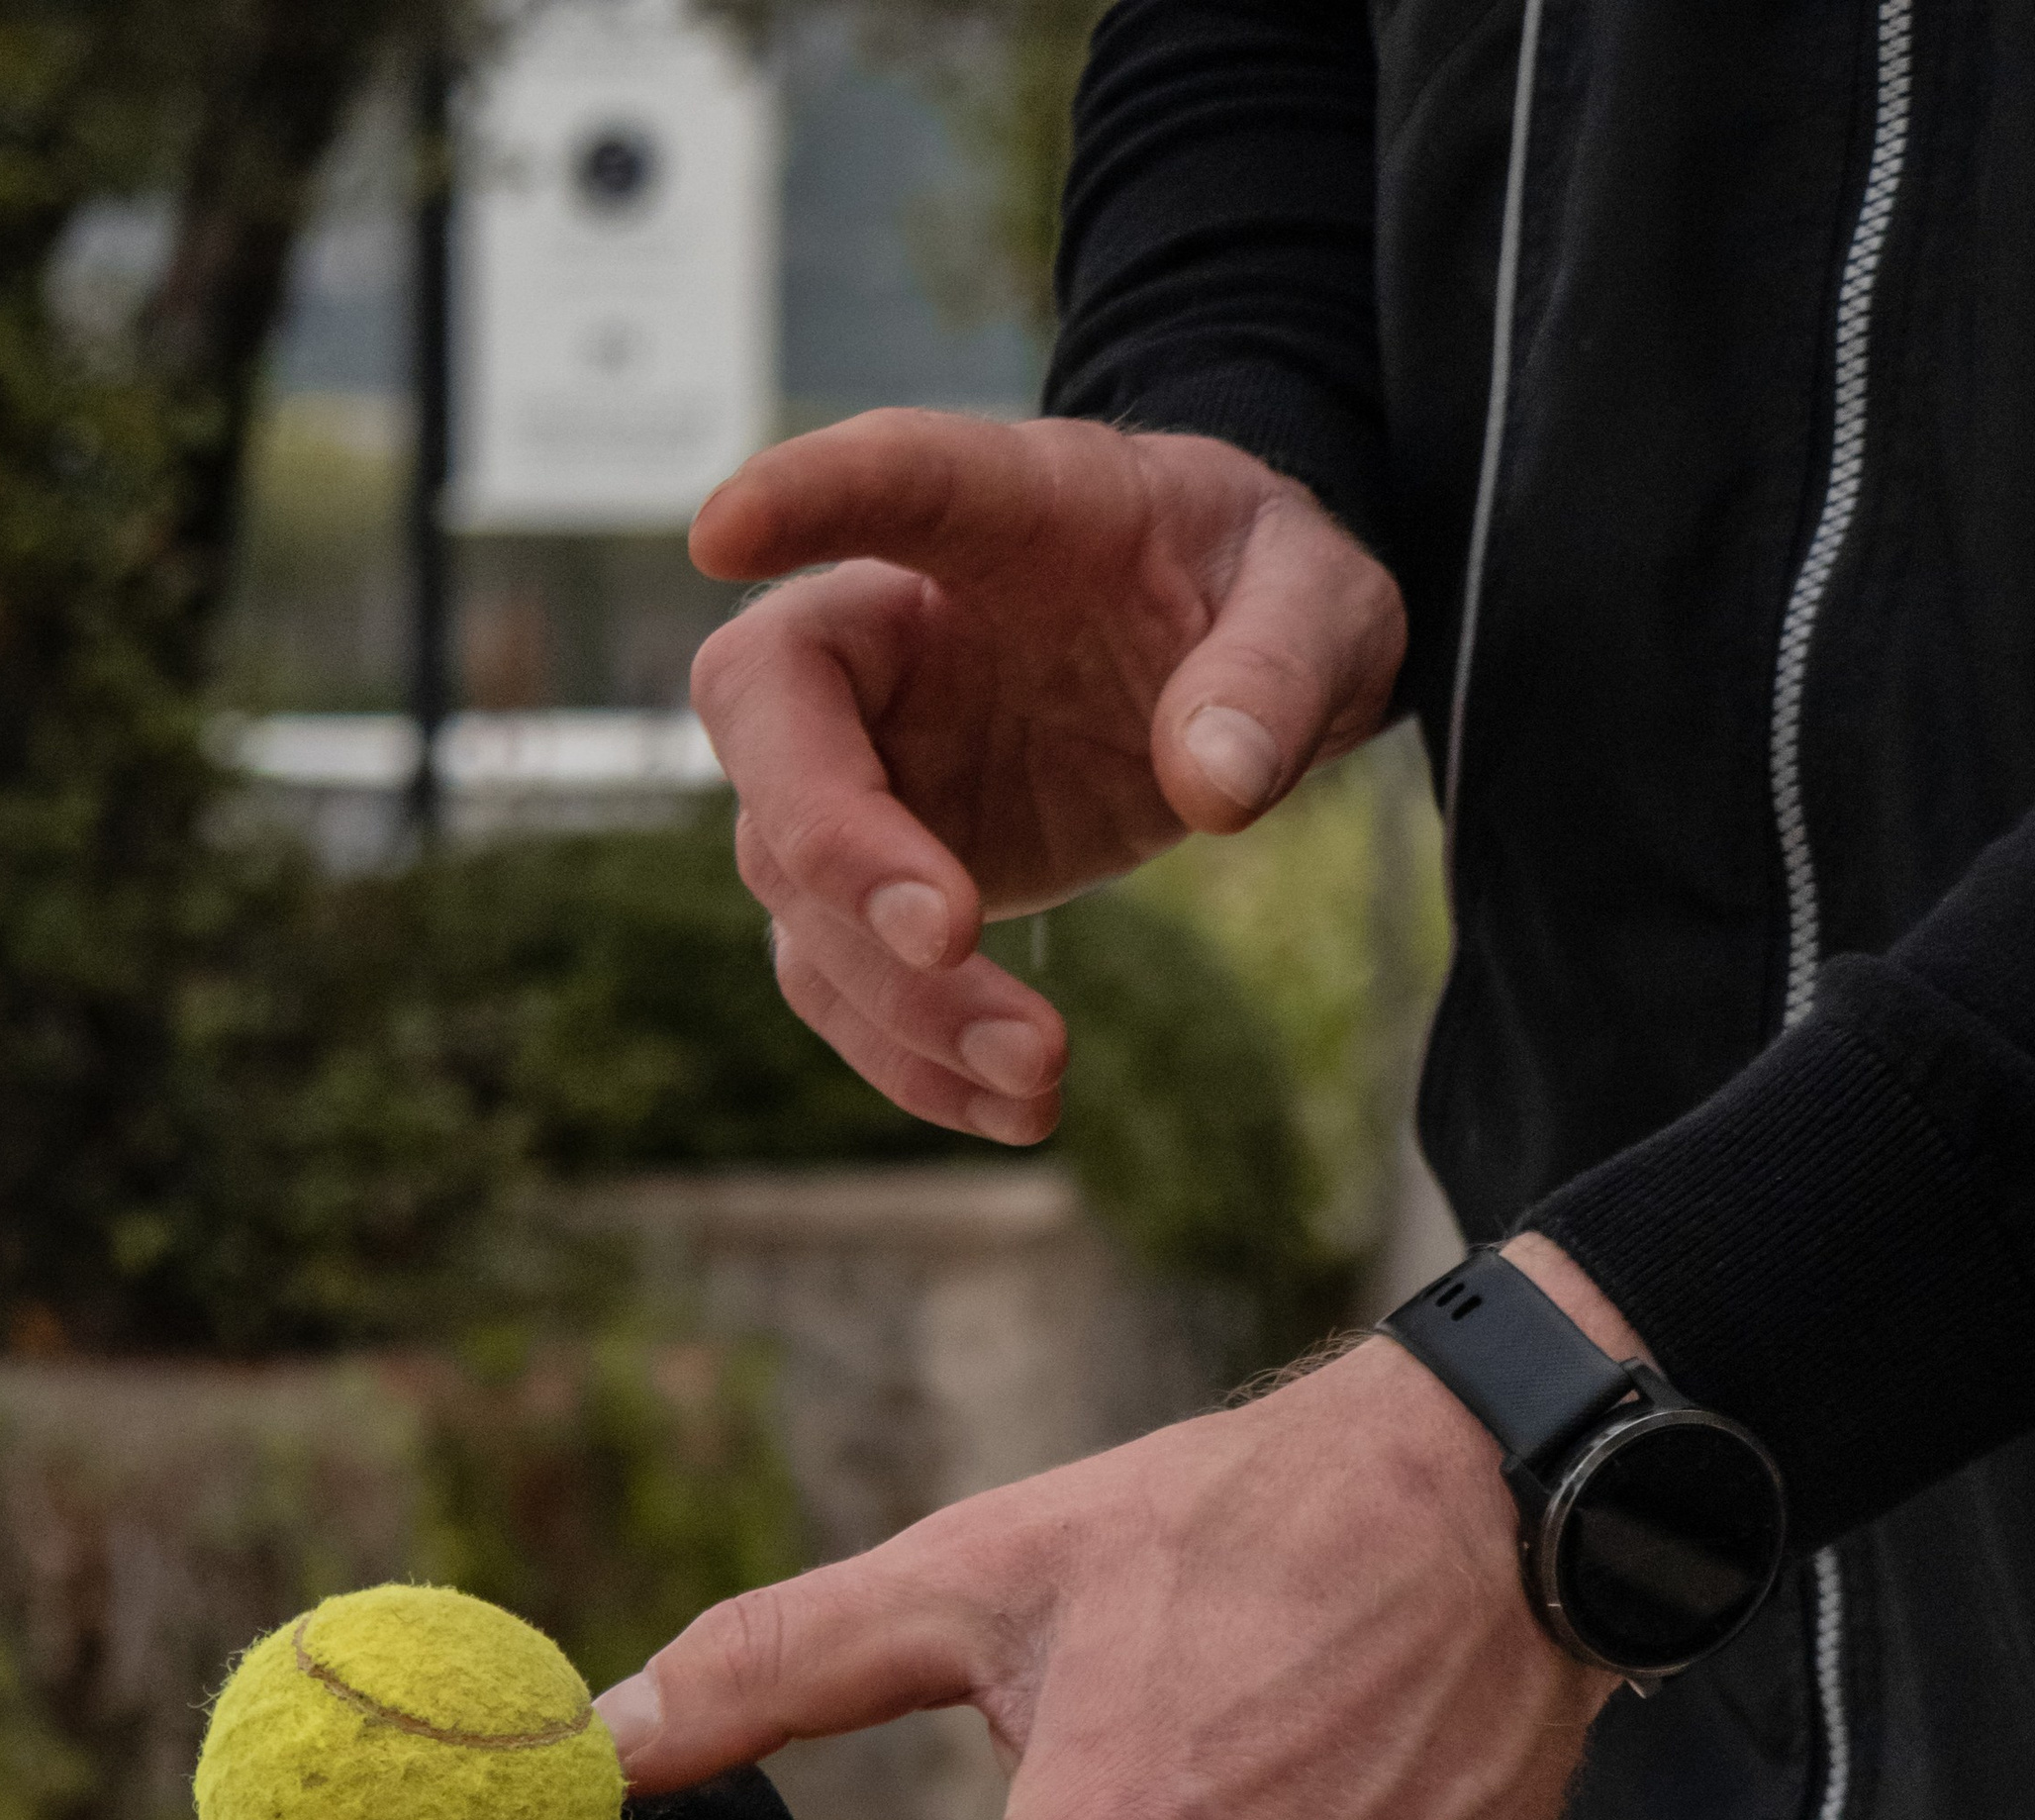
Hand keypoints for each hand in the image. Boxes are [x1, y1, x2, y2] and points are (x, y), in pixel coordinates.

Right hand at [686, 410, 1406, 1144]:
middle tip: (955, 934)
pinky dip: (910, 1060)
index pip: (883, 479)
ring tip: (1039, 1074)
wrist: (1231, 658)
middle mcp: (886, 631)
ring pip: (793, 883)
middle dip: (836, 841)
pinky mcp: (879, 874)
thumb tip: (1214, 786)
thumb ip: (1278, 667)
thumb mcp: (1324, 599)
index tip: (722, 531)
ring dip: (894, 995)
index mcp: (997, 511)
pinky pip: (840, 980)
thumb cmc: (1255, 590)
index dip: (797, 498)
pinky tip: (1015, 1113)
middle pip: (769, 716)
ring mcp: (864, 760)